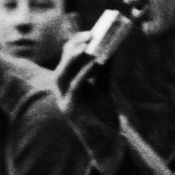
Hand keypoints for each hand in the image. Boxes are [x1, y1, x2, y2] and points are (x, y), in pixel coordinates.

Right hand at [55, 34, 123, 174]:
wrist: (107, 142)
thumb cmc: (103, 116)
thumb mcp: (103, 87)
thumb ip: (105, 69)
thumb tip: (113, 46)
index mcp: (68, 85)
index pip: (66, 58)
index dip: (76, 43)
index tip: (91, 32)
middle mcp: (62, 92)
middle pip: (62, 63)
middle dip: (74, 47)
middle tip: (91, 35)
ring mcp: (64, 101)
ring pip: (61, 74)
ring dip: (74, 58)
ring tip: (89, 46)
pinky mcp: (71, 110)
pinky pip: (75, 87)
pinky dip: (83, 73)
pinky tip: (95, 63)